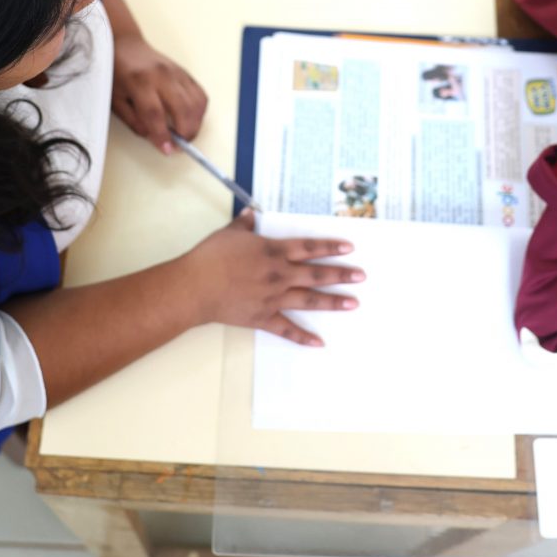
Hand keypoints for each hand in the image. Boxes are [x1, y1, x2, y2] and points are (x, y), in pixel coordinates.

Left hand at [111, 33, 208, 153]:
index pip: (155, 114)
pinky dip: (199, 112)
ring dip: (195, 124)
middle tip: (179, 146)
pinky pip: (200, 95)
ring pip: (196, 103)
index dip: (162, 135)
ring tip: (186, 135)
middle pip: (182, 109)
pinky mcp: (185, 73)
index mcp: (139, 81)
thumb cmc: (117, 72)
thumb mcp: (115, 99)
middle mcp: (161, 75)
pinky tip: (191, 119)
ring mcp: (176, 73)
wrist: (126, 45)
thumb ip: (133, 120)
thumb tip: (153, 137)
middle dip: (185, 133)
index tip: (167, 149)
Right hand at [179, 211, 363, 346]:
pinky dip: (303, 337)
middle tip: (361, 276)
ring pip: (309, 300)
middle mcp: (279, 274)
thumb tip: (250, 213)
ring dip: (333, 302)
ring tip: (353, 303)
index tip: (350, 249)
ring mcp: (274, 298)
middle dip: (341, 274)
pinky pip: (287, 329)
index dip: (330, 247)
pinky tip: (319, 342)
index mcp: (273, 251)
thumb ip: (244, 224)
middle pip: (316, 274)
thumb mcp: (229, 234)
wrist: (195, 287)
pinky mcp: (263, 317)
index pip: (309, 247)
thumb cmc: (211, 257)